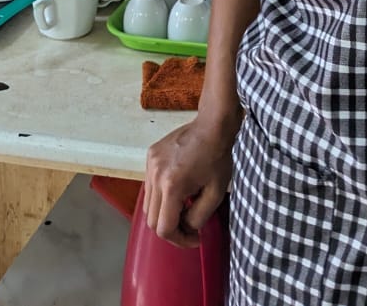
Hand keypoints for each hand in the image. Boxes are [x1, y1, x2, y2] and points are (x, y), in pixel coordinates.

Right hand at [143, 117, 235, 248]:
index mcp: (171, 186)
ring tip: (184, 206)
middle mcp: (155, 176)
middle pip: (152, 220)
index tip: (194, 238)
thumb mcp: (216, 193)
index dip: (179, 240)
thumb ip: (199, 217)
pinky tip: (178, 189)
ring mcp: (150, 165)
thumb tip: (187, 228)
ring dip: (164, 212)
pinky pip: (149, 187)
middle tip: (189, 227)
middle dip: (171, 229)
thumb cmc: (218, 157)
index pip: (164, 228)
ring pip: (148, 205)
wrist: (212, 126)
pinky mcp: (149, 157)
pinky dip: (160, 195)